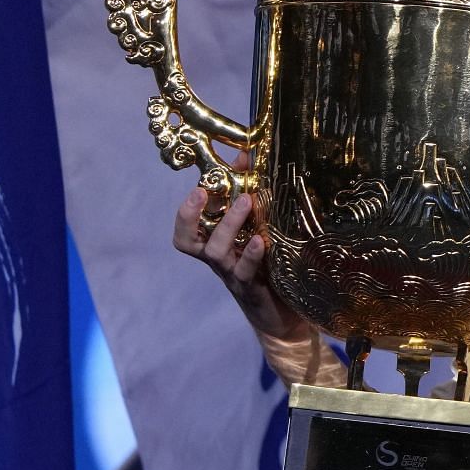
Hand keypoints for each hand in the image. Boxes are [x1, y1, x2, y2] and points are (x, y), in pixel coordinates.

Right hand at [171, 187, 311, 343]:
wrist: (284, 315)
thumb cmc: (269, 266)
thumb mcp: (258, 227)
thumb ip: (249, 192)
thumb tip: (246, 154)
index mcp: (214, 245)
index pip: (186, 231)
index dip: (185, 212)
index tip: (197, 188)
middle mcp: (218, 260)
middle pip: (189, 242)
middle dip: (192, 215)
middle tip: (205, 190)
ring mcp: (232, 275)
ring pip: (216, 252)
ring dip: (228, 225)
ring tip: (245, 202)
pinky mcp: (252, 289)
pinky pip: (245, 272)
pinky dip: (251, 255)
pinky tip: (260, 240)